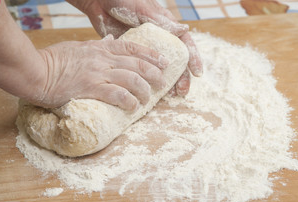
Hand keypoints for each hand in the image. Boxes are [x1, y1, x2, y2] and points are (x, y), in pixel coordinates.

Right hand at [35, 36, 167, 109]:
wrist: (34, 71)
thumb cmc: (54, 61)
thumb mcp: (79, 47)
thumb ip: (97, 46)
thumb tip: (111, 41)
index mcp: (101, 48)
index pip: (132, 48)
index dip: (151, 55)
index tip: (164, 62)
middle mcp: (103, 59)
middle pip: (138, 64)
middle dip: (154, 74)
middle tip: (162, 84)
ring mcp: (97, 73)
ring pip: (132, 79)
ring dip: (144, 91)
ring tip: (147, 100)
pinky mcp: (90, 88)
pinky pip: (117, 94)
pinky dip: (128, 101)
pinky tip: (132, 107)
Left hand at [68, 0, 202, 95]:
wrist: (100, 1)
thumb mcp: (143, 9)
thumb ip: (161, 21)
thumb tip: (185, 29)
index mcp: (166, 27)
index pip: (185, 44)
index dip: (193, 59)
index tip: (197, 73)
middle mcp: (160, 40)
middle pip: (176, 61)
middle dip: (181, 77)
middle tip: (182, 91)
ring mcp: (147, 49)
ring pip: (161, 69)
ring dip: (167, 82)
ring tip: (170, 96)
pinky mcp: (133, 55)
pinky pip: (144, 71)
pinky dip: (148, 81)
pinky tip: (151, 92)